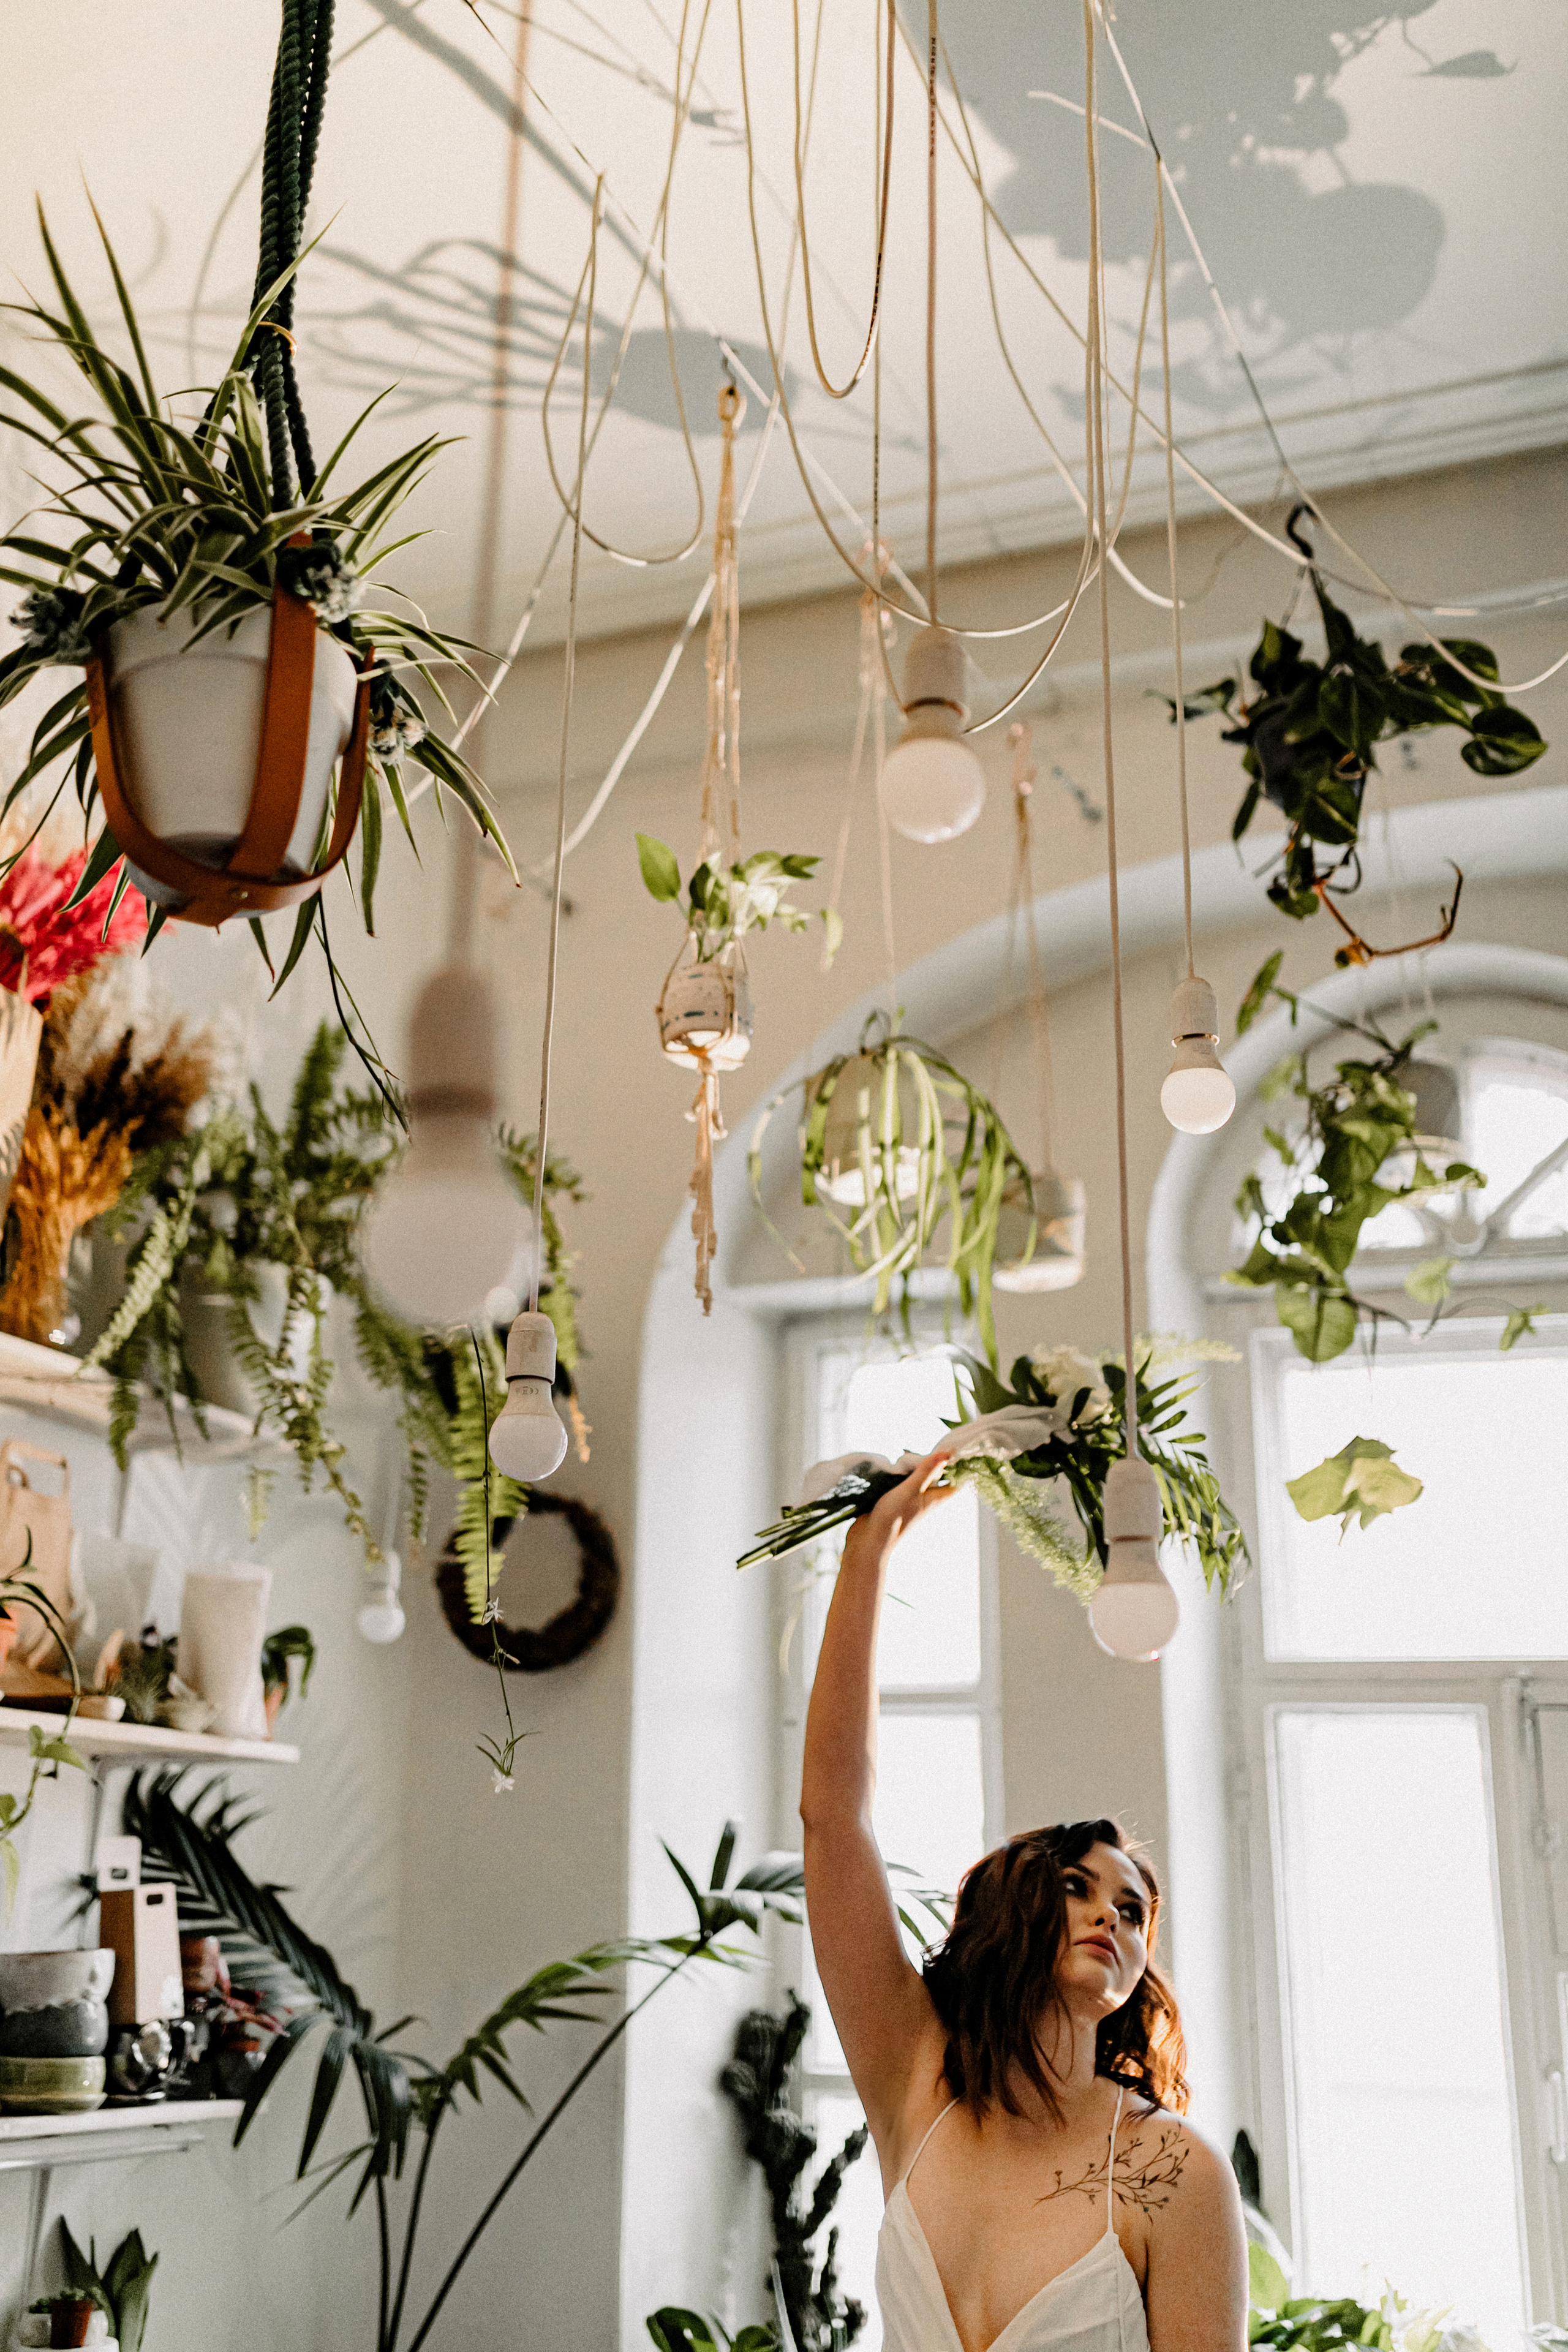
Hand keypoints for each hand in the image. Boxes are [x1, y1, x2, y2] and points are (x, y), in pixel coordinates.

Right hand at [841, 1445, 954, 1573]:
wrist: (869, 1540)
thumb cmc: (893, 1518)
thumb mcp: (911, 1490)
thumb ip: (927, 1471)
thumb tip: (948, 1454)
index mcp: (935, 1499)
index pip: (956, 1482)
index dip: (960, 1467)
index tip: (957, 1449)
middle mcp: (926, 1499)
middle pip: (938, 1478)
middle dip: (935, 1462)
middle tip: (928, 1447)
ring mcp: (911, 1500)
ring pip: (920, 1479)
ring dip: (917, 1466)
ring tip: (908, 1453)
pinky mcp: (897, 1500)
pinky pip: (905, 1483)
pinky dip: (903, 1472)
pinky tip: (895, 1465)